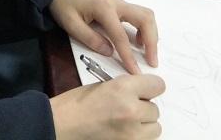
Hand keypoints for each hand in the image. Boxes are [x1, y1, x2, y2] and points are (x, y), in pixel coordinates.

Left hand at [49, 0, 158, 73]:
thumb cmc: (64, 5)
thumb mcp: (71, 24)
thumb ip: (90, 38)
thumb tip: (109, 52)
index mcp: (103, 8)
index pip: (120, 35)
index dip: (128, 55)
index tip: (136, 73)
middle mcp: (117, 3)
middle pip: (144, 18)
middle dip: (152, 41)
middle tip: (152, 62)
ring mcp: (120, 2)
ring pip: (146, 15)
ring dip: (151, 34)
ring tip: (146, 52)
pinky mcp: (120, 5)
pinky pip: (140, 14)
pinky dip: (145, 28)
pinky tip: (137, 40)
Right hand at [50, 77, 165, 139]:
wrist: (62, 125)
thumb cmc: (77, 104)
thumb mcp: (103, 86)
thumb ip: (126, 89)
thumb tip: (142, 94)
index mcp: (123, 89)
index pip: (158, 86)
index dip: (150, 88)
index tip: (144, 91)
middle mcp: (132, 110)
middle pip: (155, 109)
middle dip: (143, 108)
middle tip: (126, 108)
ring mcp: (133, 133)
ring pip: (155, 128)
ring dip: (144, 124)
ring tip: (126, 122)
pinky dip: (139, 136)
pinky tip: (123, 131)